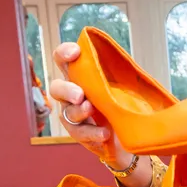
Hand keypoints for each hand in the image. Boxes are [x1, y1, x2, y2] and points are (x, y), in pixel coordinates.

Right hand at [49, 42, 130, 165]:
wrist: (130, 133)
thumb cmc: (124, 102)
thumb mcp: (124, 85)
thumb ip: (120, 73)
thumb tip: (128, 62)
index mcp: (80, 76)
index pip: (63, 60)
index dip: (64, 53)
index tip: (75, 52)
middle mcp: (71, 93)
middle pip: (57, 88)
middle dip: (67, 90)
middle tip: (80, 95)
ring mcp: (73, 114)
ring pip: (67, 112)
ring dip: (79, 111)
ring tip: (91, 110)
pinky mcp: (80, 133)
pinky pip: (79, 133)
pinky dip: (92, 133)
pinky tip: (104, 133)